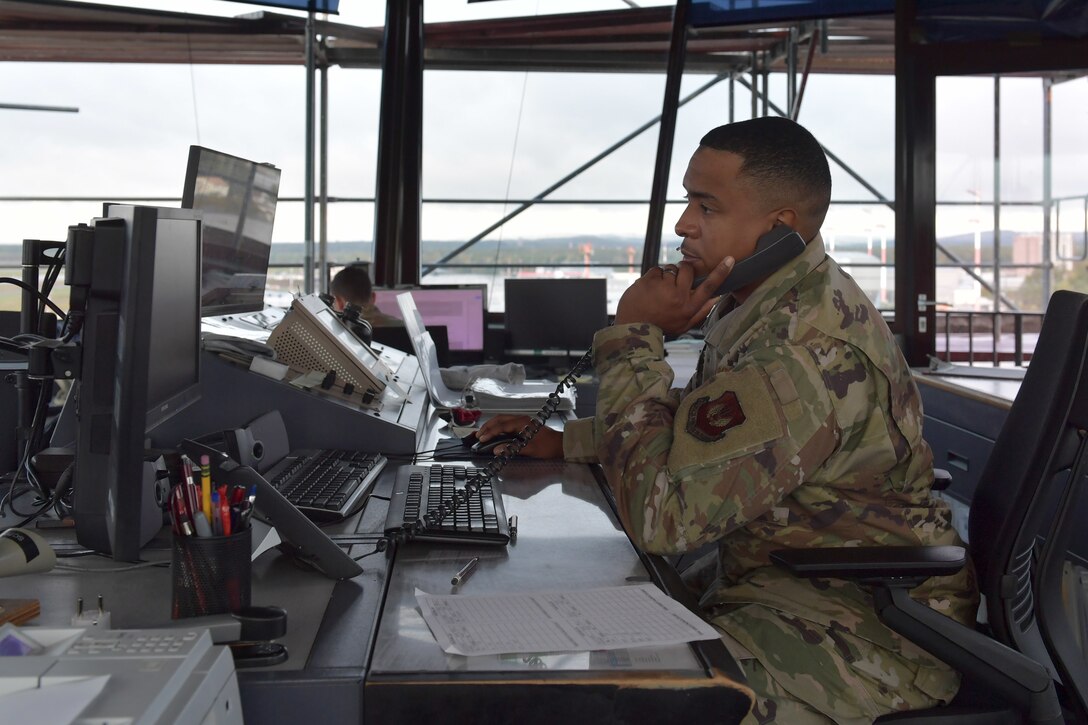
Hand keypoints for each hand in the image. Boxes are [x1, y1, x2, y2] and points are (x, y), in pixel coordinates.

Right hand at [476, 414, 563, 458]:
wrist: (561, 444)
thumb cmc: (548, 446)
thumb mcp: (531, 449)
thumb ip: (513, 449)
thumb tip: (497, 450)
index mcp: (522, 423)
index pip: (502, 425)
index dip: (490, 432)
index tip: (481, 439)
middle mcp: (521, 419)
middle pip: (500, 419)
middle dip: (487, 426)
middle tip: (478, 435)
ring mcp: (522, 421)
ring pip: (502, 420)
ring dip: (492, 425)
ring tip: (483, 433)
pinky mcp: (523, 425)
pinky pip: (506, 423)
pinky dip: (497, 427)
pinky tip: (494, 433)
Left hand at [613, 257, 734, 335]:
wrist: (633, 327)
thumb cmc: (660, 325)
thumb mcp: (683, 325)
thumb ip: (700, 312)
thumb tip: (716, 298)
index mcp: (689, 308)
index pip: (709, 287)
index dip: (721, 273)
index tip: (730, 260)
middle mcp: (678, 297)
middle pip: (688, 269)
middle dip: (683, 269)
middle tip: (675, 279)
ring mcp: (663, 288)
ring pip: (670, 268)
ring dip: (666, 275)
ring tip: (658, 290)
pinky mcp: (649, 281)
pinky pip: (656, 269)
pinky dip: (653, 277)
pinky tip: (648, 289)